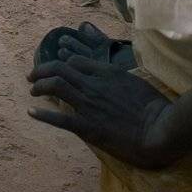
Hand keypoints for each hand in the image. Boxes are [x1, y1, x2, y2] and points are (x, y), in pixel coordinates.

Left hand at [28, 57, 173, 167]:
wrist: (160, 129)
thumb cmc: (155, 107)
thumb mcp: (135, 82)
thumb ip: (118, 79)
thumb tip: (109, 80)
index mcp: (107, 72)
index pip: (75, 62)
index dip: (62, 65)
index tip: (56, 71)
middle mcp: (93, 84)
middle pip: (59, 69)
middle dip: (42, 71)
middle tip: (32, 77)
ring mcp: (89, 105)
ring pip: (55, 86)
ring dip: (39, 86)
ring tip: (32, 91)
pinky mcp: (88, 127)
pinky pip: (60, 118)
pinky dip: (43, 114)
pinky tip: (32, 112)